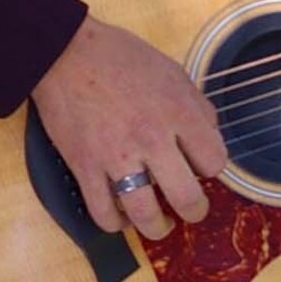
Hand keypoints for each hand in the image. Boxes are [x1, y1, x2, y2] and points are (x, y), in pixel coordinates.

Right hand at [29, 15, 226, 239]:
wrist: (65, 53)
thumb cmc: (121, 57)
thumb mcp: (173, 71)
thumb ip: (196, 105)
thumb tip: (211, 134)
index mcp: (178, 112)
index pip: (214, 162)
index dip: (211, 168)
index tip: (201, 167)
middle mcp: (152, 139)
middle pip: (187, 198)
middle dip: (195, 211)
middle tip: (191, 209)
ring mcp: (116, 157)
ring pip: (146, 216)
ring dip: (157, 228)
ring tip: (159, 225)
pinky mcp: (84, 167)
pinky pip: (104, 214)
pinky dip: (117, 224)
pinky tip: (123, 216)